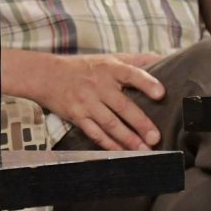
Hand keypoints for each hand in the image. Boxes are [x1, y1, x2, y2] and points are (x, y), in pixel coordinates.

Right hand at [9, 50, 167, 150]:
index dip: (146, 83)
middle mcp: (98, 86)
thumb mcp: (109, 58)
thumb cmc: (85, 67)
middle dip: (140, 123)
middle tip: (155, 137)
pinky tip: (123, 152)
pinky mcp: (77, 117)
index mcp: (109, 68)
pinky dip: (109, 145)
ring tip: (144, 150)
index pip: (131, 74)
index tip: (160, 93)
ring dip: (128, 139)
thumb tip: (163, 59)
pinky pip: (95, 134)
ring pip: (110, 124)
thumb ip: (137, 60)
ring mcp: (87, 103)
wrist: (46, 75)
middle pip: (122, 106)